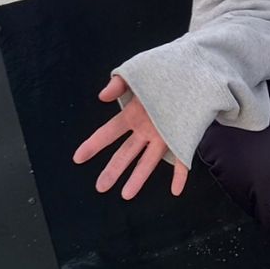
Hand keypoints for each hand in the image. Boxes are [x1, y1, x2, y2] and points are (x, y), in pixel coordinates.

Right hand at [73, 74, 188, 200]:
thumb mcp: (138, 73)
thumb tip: (102, 96)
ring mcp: (164, 137)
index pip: (109, 132)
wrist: (192, 74)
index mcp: (134, 115)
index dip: (93, 144)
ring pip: (149, 161)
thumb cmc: (162, 75)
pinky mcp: (183, 139)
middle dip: (113, 170)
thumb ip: (119, 83)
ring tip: (126, 195)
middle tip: (100, 187)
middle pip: (126, 153)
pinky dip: (180, 176)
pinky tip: (177, 191)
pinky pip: (181, 161)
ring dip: (138, 178)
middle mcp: (146, 130)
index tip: (78, 158)